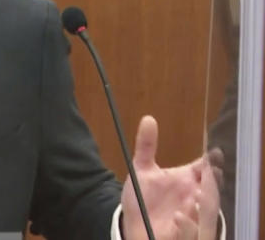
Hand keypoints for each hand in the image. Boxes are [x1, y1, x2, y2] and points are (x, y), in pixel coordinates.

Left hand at [121, 116, 219, 239]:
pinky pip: (194, 231)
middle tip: (207, 175)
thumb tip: (148, 118)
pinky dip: (188, 225)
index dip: (211, 161)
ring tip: (196, 196)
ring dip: (205, 204)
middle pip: (212, 188)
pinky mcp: (186, 232)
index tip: (213, 153)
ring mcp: (192, 214)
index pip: (205, 167)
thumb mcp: (141, 169)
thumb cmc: (141, 197)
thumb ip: (146, 145)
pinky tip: (178, 217)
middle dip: (213, 183)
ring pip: (208, 210)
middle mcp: (193, 196)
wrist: (132, 223)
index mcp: (187, 179)